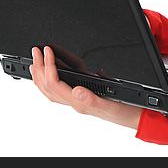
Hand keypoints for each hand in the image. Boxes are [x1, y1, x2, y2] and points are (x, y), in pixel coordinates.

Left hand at [29, 46, 143, 129]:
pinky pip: (58, 89)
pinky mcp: (80, 96)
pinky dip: (49, 80)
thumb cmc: (122, 110)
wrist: (131, 116)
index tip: (48, 51)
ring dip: (41, 74)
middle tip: (36, 51)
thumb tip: (76, 91)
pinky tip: (50, 72)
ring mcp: (75, 99)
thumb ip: (93, 98)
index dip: (49, 66)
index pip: (55, 84)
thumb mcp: (111, 103)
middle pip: (48, 86)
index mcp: (80, 101)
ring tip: (36, 60)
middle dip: (39, 67)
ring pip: (50, 89)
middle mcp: (74, 101)